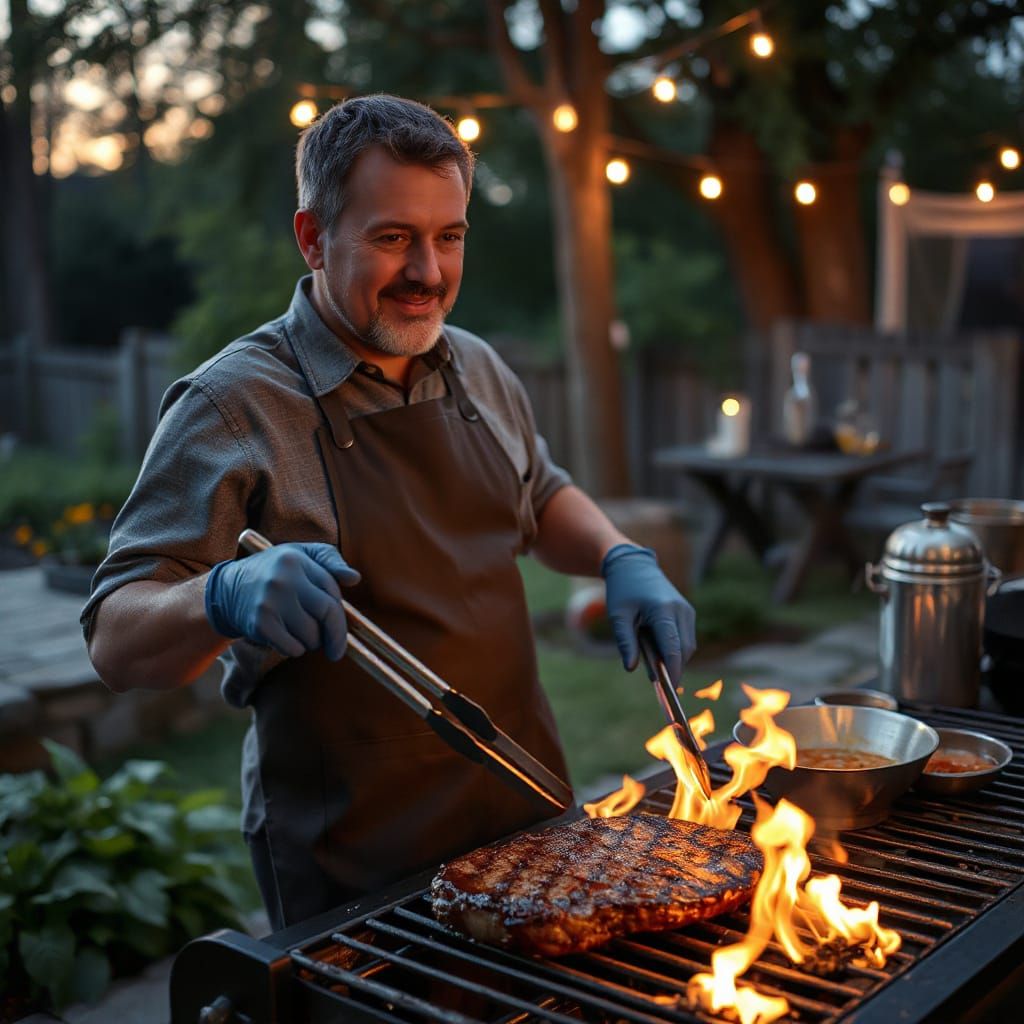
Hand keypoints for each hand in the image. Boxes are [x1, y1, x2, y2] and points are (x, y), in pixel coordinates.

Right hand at [205, 543, 360, 659]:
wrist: (227, 590)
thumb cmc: (275, 573)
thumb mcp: (300, 556)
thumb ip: (330, 561)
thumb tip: (355, 578)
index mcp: (296, 559)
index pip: (332, 591)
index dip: (340, 613)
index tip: (341, 629)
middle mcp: (283, 578)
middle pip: (327, 613)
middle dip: (335, 635)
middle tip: (336, 650)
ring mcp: (269, 601)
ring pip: (311, 634)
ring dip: (312, 643)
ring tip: (302, 635)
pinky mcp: (259, 623)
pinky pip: (293, 647)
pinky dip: (296, 650)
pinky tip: (288, 642)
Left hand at [601, 543, 695, 684]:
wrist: (633, 564)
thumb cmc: (623, 590)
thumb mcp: (618, 615)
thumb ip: (625, 642)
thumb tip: (631, 668)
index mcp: (663, 610)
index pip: (673, 648)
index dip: (672, 670)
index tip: (669, 688)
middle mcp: (680, 610)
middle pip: (684, 650)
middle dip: (674, 667)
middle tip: (659, 683)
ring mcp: (686, 610)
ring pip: (688, 645)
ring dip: (675, 658)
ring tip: (655, 665)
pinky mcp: (687, 612)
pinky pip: (686, 638)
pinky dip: (676, 649)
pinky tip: (659, 652)